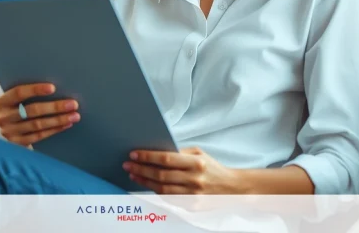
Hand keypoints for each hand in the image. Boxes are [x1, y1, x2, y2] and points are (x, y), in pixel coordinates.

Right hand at [0, 83, 80, 147]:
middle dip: (54, 107)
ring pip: (37, 125)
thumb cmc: (17, 107)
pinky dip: (54, 130)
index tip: (53, 88)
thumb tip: (56, 88)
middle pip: (31, 111)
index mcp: (0, 102)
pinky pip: (39, 136)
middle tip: (73, 104)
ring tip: (74, 116)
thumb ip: (28, 94)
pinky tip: (66, 124)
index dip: (35, 90)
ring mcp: (9, 132)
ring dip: (58, 120)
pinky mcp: (17, 144)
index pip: (18, 93)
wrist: (8, 128)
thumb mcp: (16, 100)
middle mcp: (2, 117)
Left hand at [123, 147, 238, 193]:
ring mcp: (192, 194)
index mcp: (196, 162)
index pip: (166, 158)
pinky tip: (147, 185)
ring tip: (133, 175)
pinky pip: (168, 198)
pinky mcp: (191, 206)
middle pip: (161, 175)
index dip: (148, 156)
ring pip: (162, 189)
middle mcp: (194, 179)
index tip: (133, 154)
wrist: (231, 188)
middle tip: (127, 165)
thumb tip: (156, 152)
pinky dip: (155, 192)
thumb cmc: (211, 167)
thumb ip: (179, 153)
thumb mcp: (199, 153)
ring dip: (144, 181)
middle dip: (141, 169)